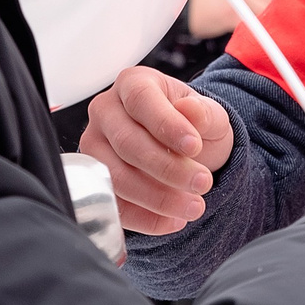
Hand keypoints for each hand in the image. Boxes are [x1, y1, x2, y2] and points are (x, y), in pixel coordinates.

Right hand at [80, 66, 233, 234]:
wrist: (186, 150)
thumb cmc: (194, 125)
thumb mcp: (210, 115)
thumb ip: (204, 113)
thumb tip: (190, 110)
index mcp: (133, 83)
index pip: (141, 100)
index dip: (166, 125)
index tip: (194, 146)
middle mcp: (105, 111)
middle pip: (127, 143)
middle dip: (168, 168)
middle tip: (203, 182)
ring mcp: (94, 147)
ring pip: (116, 177)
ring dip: (158, 197)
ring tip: (194, 206)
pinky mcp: (95, 181)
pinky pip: (114, 204)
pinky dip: (145, 218)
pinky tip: (174, 220)